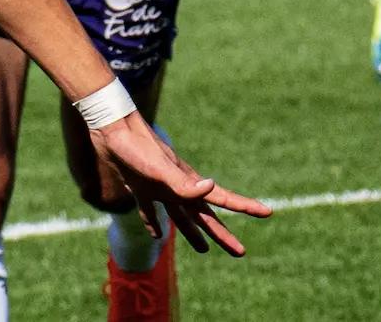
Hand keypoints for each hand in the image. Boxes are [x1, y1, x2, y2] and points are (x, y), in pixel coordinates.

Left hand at [87, 118, 270, 254]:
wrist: (112, 127)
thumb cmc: (136, 149)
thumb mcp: (159, 169)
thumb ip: (183, 182)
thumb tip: (212, 186)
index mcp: (188, 183)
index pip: (222, 199)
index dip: (245, 207)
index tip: (268, 212)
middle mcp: (178, 187)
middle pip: (205, 216)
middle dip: (222, 234)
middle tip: (240, 252)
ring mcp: (158, 187)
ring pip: (181, 216)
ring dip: (193, 233)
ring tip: (203, 250)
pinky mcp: (139, 187)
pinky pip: (149, 211)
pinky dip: (154, 223)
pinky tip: (157, 234)